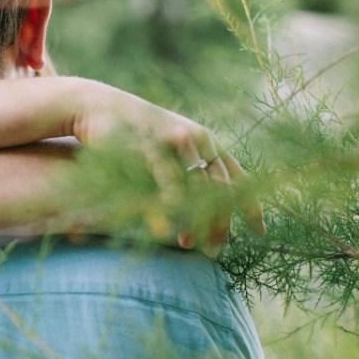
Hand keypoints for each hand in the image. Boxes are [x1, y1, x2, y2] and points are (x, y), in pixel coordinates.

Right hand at [76, 82, 265, 251]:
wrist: (99, 106)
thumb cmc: (135, 131)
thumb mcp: (168, 146)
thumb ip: (187, 167)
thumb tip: (205, 203)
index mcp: (207, 141)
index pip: (240, 178)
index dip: (251, 207)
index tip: (259, 233)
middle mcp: (197, 139)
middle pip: (222, 189)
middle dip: (220, 224)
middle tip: (216, 251)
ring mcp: (174, 141)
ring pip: (198, 188)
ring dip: (196, 220)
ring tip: (190, 245)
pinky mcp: (151, 145)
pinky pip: (167, 179)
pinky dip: (172, 203)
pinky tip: (169, 224)